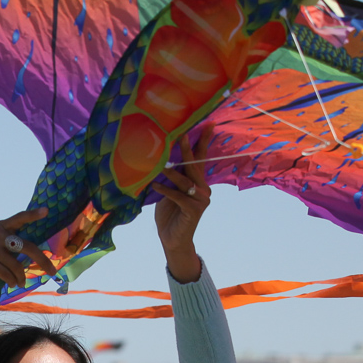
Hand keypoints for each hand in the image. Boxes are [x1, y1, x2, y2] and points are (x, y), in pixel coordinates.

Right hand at [0, 208, 57, 309]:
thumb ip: (14, 245)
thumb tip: (40, 255)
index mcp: (0, 227)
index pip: (19, 218)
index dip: (33, 215)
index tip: (46, 211)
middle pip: (26, 246)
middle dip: (42, 260)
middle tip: (52, 271)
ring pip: (17, 265)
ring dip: (21, 278)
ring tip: (21, 283)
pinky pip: (7, 274)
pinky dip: (12, 282)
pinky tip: (11, 284)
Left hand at [153, 131, 212, 282]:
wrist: (172, 239)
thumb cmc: (169, 213)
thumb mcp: (168, 191)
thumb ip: (171, 177)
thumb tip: (161, 157)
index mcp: (198, 181)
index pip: (201, 158)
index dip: (203, 141)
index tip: (208, 123)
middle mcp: (204, 188)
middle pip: (195, 166)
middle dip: (188, 150)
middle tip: (182, 135)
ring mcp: (201, 200)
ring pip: (186, 181)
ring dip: (172, 173)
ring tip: (160, 165)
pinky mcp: (194, 210)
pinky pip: (179, 196)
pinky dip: (166, 191)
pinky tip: (155, 186)